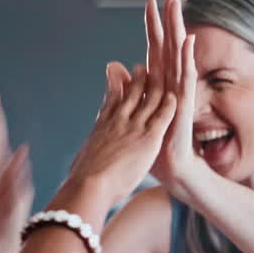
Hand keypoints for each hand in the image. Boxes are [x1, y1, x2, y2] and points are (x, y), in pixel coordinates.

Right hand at [65, 60, 177, 207]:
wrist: (90, 185)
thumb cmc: (82, 180)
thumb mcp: (80, 158)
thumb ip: (84, 155)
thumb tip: (78, 163)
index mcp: (101, 125)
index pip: (111, 98)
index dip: (116, 83)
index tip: (116, 70)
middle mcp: (118, 120)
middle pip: (131, 92)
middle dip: (138, 78)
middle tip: (144, 67)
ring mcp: (133, 127)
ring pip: (148, 99)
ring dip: (157, 85)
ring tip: (163, 74)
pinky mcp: (148, 138)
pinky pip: (162, 116)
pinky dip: (169, 104)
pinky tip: (176, 96)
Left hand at [143, 0, 206, 197]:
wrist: (173, 171)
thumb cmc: (157, 146)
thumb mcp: (134, 111)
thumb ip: (126, 87)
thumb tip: (118, 65)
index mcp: (159, 84)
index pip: (156, 47)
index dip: (153, 24)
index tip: (150, 0)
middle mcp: (172, 83)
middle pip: (170, 43)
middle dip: (170, 16)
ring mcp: (180, 92)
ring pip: (179, 53)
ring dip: (179, 28)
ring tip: (179, 6)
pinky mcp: (184, 105)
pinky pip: (185, 78)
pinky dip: (186, 59)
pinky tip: (186, 41)